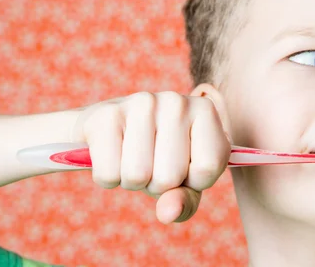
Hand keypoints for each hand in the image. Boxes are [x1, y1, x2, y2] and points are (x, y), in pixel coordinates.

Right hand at [71, 91, 230, 223]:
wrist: (109, 131)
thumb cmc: (158, 158)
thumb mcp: (184, 183)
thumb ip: (184, 202)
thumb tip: (167, 213)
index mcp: (205, 111)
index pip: (208, 167)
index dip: (192, 181)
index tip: (184, 165)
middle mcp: (177, 101)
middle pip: (170, 176)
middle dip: (157, 183)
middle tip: (152, 162)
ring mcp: (141, 103)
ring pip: (138, 176)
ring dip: (132, 181)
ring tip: (133, 157)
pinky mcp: (107, 114)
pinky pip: (109, 174)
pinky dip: (108, 177)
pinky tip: (113, 154)